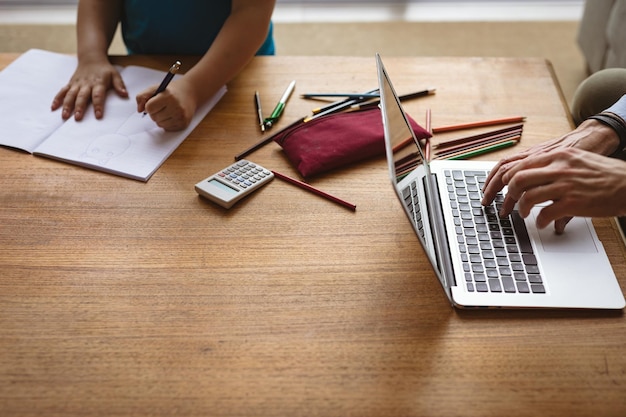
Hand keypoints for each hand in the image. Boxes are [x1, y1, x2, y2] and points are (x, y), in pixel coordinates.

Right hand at [51, 60, 127, 120]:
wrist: (91, 58)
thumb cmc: (105, 70)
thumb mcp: (115, 75)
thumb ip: (119, 85)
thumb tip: (125, 94)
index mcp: (98, 83)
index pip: (98, 95)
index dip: (98, 105)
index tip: (98, 115)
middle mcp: (86, 84)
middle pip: (81, 96)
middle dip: (79, 107)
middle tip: (77, 118)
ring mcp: (76, 84)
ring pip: (70, 95)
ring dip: (66, 105)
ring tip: (64, 116)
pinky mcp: (70, 84)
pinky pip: (62, 91)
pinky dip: (57, 99)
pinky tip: (53, 108)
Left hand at [136, 79, 196, 130]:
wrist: (189, 94)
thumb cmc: (170, 92)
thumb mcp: (155, 89)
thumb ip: (142, 96)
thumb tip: (139, 110)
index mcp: (169, 96)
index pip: (149, 108)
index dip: (148, 105)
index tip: (153, 102)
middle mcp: (176, 107)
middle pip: (154, 117)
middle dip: (154, 112)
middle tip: (162, 106)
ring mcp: (181, 117)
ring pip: (159, 124)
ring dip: (160, 118)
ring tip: (167, 110)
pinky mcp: (183, 124)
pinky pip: (167, 128)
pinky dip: (166, 123)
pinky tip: (172, 115)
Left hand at [486, 147, 625, 232]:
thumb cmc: (603, 174)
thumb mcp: (576, 160)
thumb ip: (553, 164)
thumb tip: (530, 174)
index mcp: (558, 155)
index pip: (522, 164)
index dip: (508, 178)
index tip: (504, 187)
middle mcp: (559, 167)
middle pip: (519, 179)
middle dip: (509, 194)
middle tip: (510, 203)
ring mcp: (566, 185)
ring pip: (528, 197)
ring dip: (521, 208)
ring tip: (524, 214)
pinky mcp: (573, 203)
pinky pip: (545, 214)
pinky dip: (540, 221)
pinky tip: (543, 223)